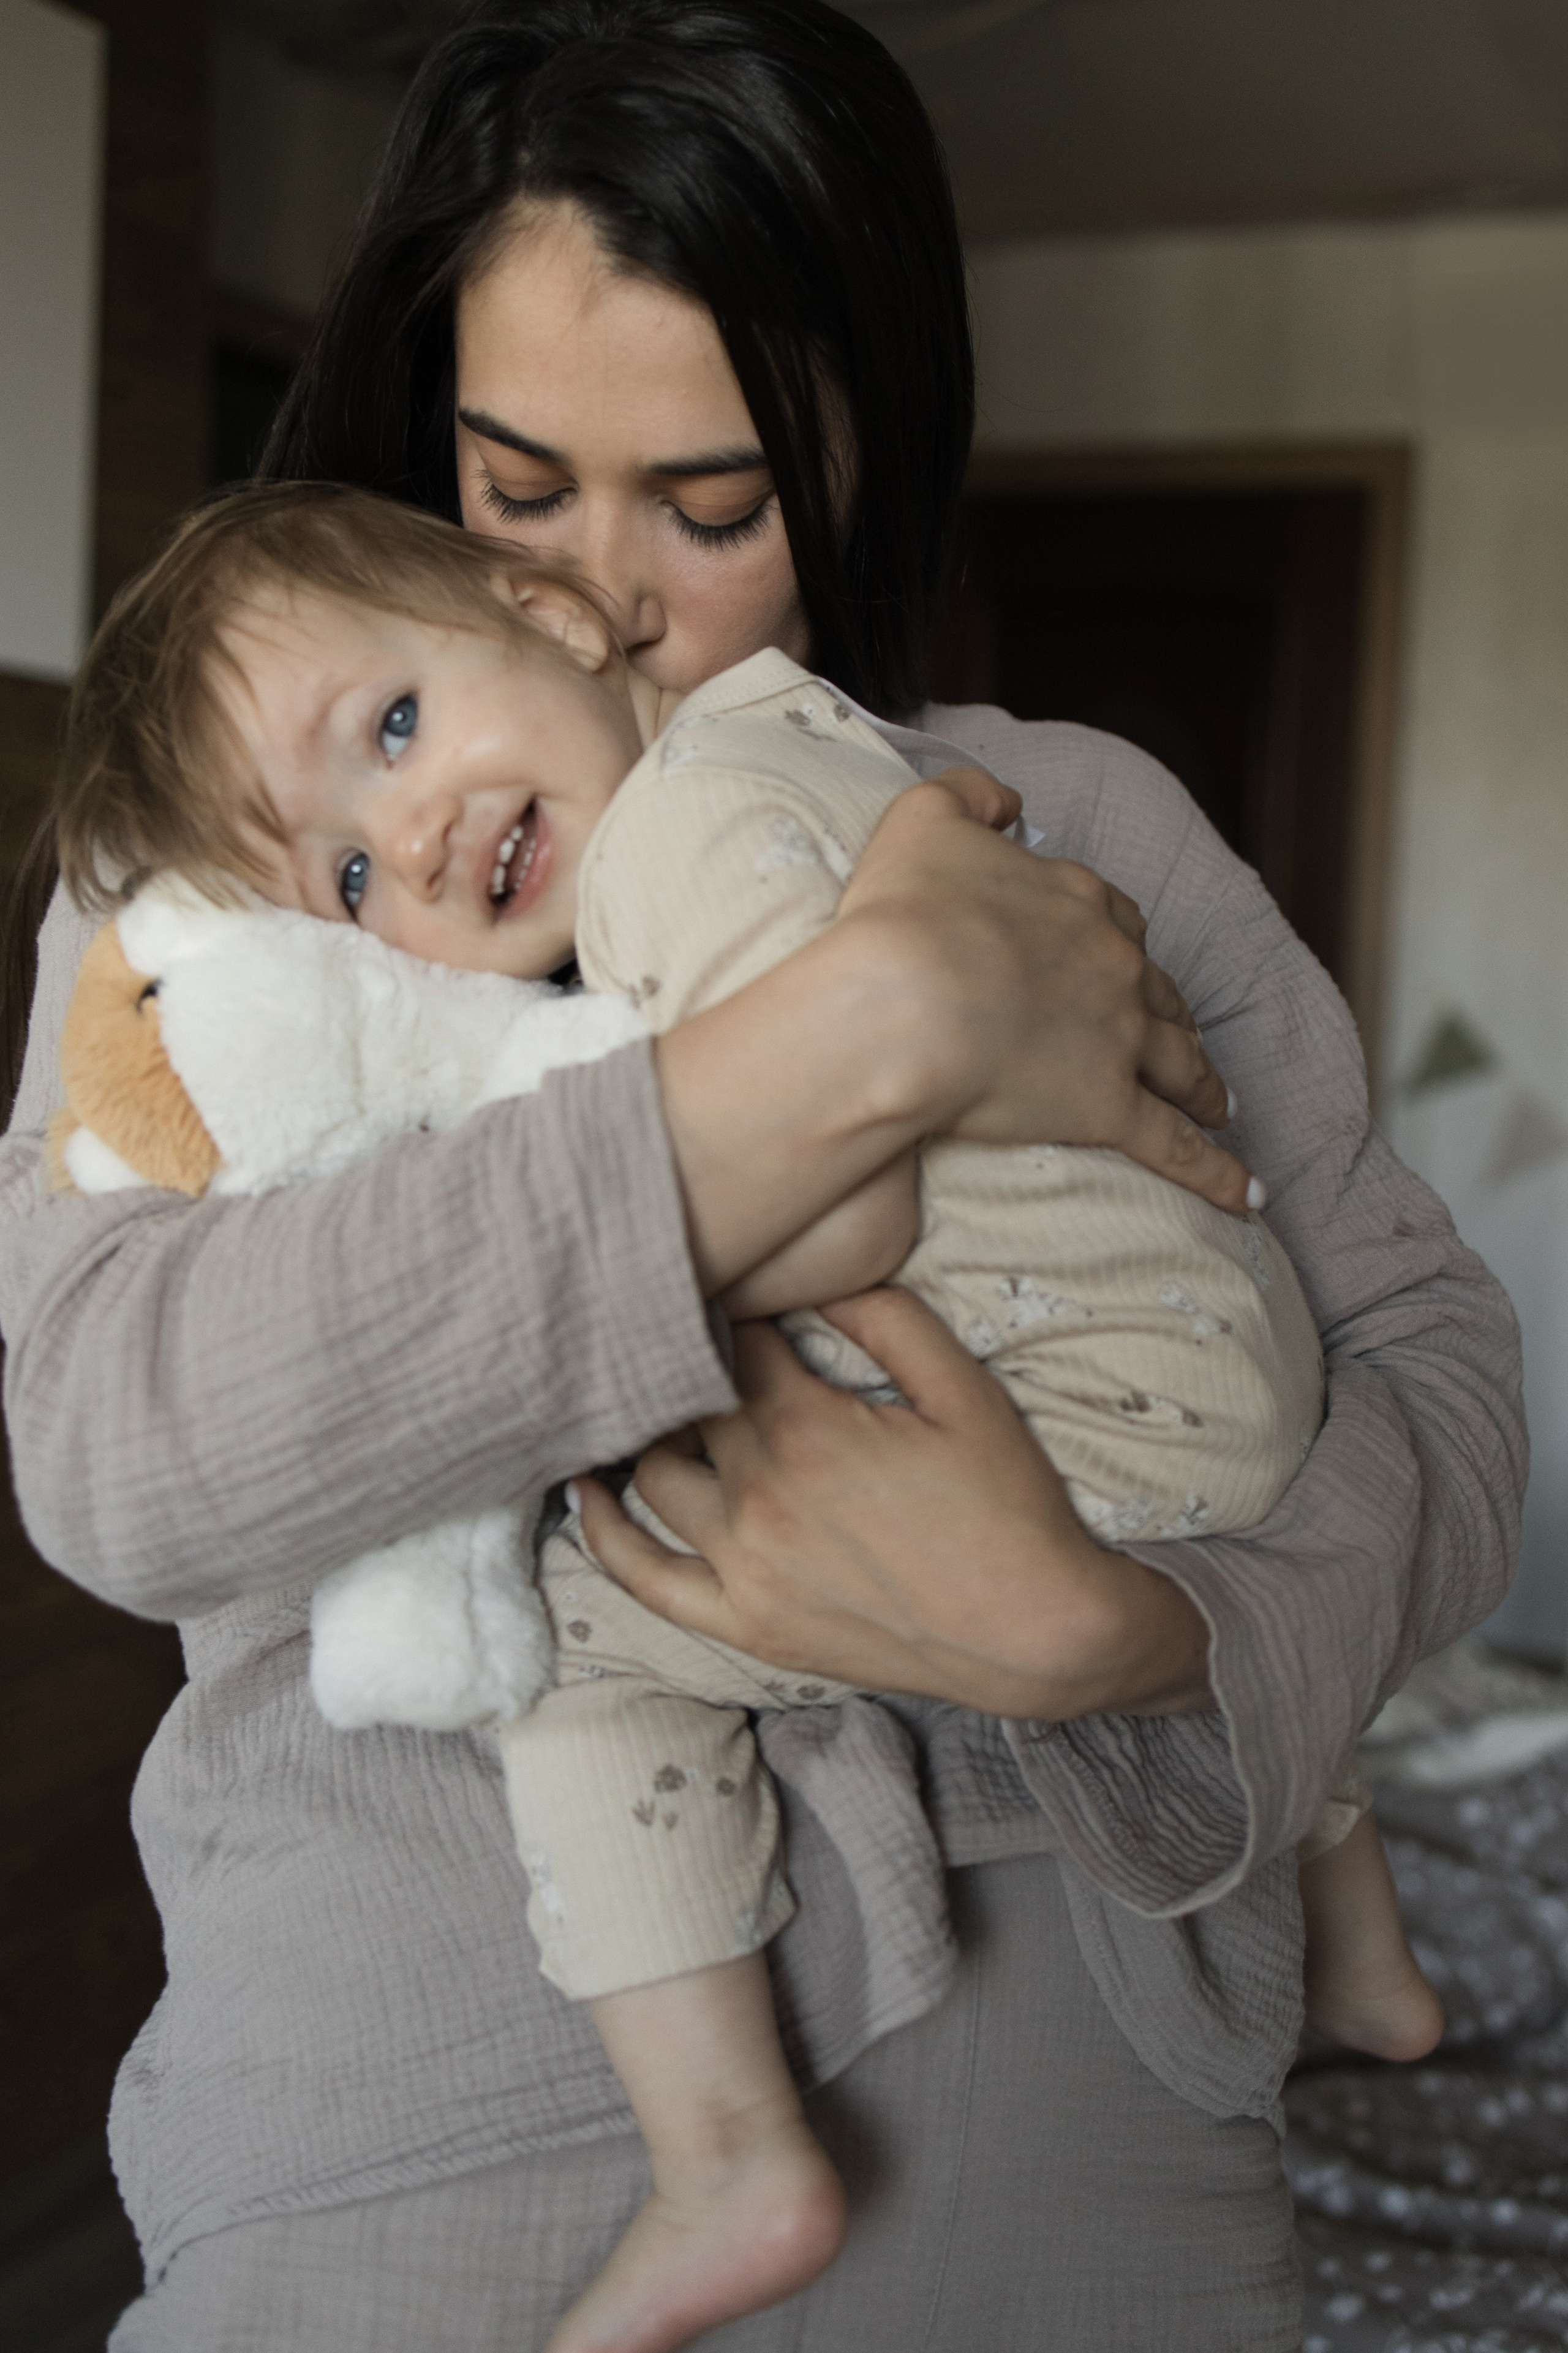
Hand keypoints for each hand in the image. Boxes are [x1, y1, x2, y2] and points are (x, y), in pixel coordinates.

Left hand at [575, 1288, 1213, 1720]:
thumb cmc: (1009, 1505)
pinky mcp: (746, 1623)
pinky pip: (645, 1577)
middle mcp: (759, 1495)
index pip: (730, 1341)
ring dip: (647, 1431)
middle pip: (683, 1403)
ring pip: (652, 1476)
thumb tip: (817, 1277)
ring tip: (655, 1400)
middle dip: (687, 1363)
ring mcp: (744, 1567)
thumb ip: (887, 1319)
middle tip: (692, 1338)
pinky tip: (587, 1493)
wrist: (1036, 1633)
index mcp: (808, 1428)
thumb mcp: (964, 1389)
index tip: (732, 1292)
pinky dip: (604, 1534)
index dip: (730, 1310)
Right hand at [837, 779, 1251, 1211]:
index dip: (1117, 941)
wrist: (903, 998)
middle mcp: (1113, 965)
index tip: (1117, 957)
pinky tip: (1248, 1195)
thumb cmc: (903, 911)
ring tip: (1222, 1105)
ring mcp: (1120, 1038)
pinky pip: (1177, 1147)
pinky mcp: (1110, 1108)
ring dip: (1206, 1083)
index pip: (1113, 917)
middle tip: (1181, 1039)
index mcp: (1076, 900)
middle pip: (1158, 991)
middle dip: (1172, 1014)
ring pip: (1181, 1063)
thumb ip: (968, 794)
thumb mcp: (922, 818)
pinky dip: (1218, 1173)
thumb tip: (1009, 800)